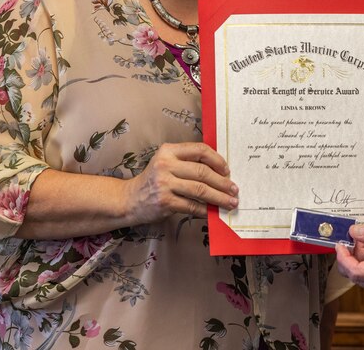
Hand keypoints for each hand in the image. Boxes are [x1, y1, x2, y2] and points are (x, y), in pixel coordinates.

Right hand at [123, 142, 237, 222]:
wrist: (129, 199)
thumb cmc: (154, 180)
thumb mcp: (167, 163)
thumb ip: (188, 162)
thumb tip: (221, 171)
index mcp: (169, 151)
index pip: (200, 150)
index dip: (217, 160)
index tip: (227, 170)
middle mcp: (166, 165)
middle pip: (202, 172)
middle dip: (222, 182)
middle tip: (234, 190)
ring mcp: (164, 184)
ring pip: (200, 189)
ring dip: (219, 197)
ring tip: (230, 202)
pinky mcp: (165, 202)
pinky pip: (192, 205)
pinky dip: (205, 210)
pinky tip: (213, 212)